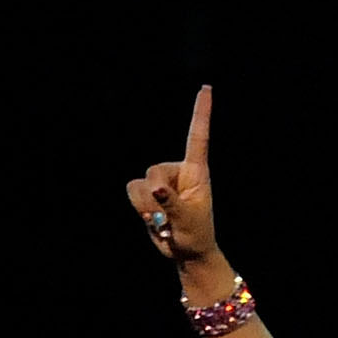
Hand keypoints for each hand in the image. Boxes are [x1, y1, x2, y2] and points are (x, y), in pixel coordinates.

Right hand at [126, 85, 217, 264]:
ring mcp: (160, 180)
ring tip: (163, 221)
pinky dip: (138, 206)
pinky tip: (152, 219)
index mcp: (197, 172)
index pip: (198, 137)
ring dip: (146, 205)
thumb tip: (157, 189)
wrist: (186, 250)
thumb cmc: (196, 234)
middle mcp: (177, 171)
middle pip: (154, 171)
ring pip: (140, 182)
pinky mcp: (146, 190)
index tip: (206, 87)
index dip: (200, 112)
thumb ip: (172, 204)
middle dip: (156, 196)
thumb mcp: (189, 221)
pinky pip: (131, 189)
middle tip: (168, 218)